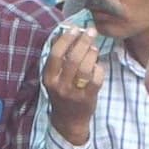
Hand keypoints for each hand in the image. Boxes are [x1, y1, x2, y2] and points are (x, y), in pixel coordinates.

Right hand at [41, 22, 102, 145]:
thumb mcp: (54, 77)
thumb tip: (63, 31)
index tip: (75, 28)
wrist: (68, 120)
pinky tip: (98, 65)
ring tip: (94, 48)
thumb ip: (58, 57)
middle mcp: (59, 86)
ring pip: (85, 68)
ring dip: (92, 54)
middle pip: (72, 59)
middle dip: (83, 42)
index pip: (56, 54)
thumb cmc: (62, 93)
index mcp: (48, 78)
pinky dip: (99, 69)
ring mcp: (73, 93)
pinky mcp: (87, 99)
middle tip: (91, 32)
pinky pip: (96, 79)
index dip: (66, 39)